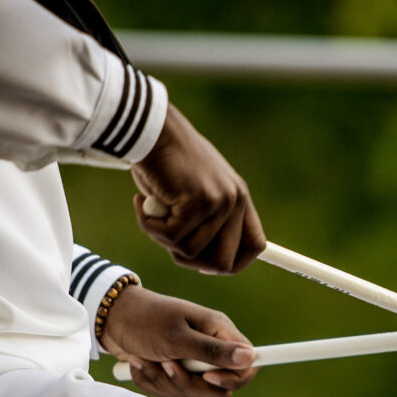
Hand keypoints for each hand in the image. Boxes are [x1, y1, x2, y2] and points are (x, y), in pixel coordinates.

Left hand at [99, 284, 257, 396]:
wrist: (110, 320)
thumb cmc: (145, 320)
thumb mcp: (177, 336)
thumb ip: (213, 351)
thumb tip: (249, 358)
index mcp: (218, 333)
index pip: (247, 365)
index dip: (234, 378)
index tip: (208, 377)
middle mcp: (209, 349)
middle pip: (219, 389)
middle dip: (189, 383)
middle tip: (167, 364)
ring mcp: (191, 363)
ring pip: (192, 394)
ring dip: (164, 381)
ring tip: (147, 359)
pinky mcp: (174, 373)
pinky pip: (171, 394)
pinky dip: (152, 382)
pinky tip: (140, 362)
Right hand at [130, 103, 264, 273]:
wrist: (150, 130)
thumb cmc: (164, 162)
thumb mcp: (194, 193)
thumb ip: (206, 222)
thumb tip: (210, 266)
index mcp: (240, 198)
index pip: (255, 246)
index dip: (232, 264)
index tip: (203, 265)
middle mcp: (235, 201)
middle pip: (224, 263)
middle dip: (191, 262)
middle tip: (167, 241)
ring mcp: (219, 202)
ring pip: (190, 251)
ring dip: (163, 239)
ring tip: (150, 211)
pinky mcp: (197, 202)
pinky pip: (171, 237)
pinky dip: (149, 226)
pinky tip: (141, 202)